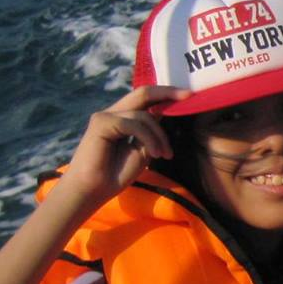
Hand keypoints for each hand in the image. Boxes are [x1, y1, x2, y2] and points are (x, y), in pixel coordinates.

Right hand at [56, 85, 183, 210]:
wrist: (93, 190)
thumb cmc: (116, 173)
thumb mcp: (143, 150)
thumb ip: (152, 132)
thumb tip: (166, 112)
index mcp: (123, 118)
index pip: (146, 99)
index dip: (166, 94)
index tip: (189, 96)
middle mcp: (113, 113)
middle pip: (143, 92)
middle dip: (168, 92)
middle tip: (189, 96)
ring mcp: (105, 116)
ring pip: (144, 115)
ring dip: (160, 136)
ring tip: (165, 155)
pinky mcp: (101, 122)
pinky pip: (134, 124)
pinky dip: (149, 139)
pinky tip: (155, 154)